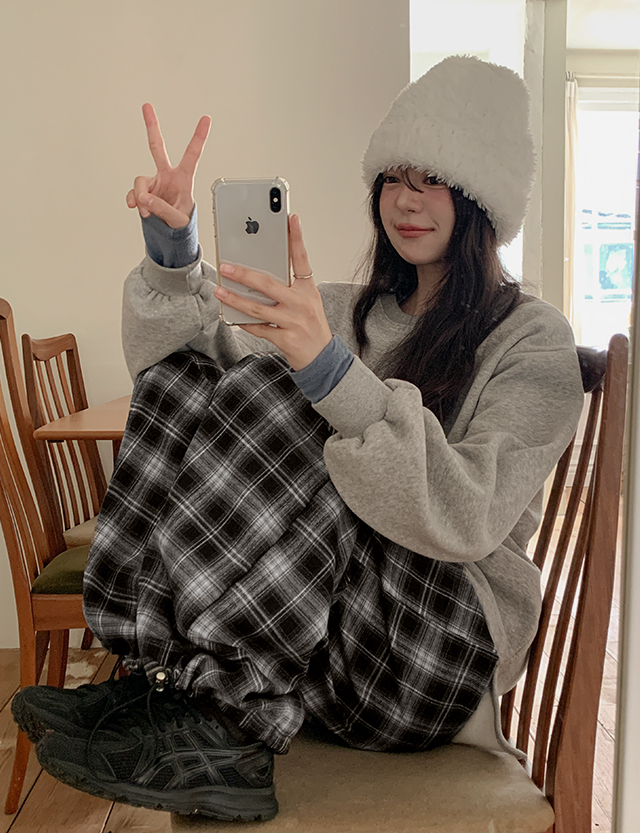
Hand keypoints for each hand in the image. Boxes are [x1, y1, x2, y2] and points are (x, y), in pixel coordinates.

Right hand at [125, 103, 210, 228]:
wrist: (171, 233)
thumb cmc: (181, 223)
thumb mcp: (177, 219)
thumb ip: (162, 208)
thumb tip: (145, 198)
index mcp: (184, 178)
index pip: (192, 154)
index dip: (199, 137)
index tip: (206, 119)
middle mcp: (167, 176)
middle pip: (157, 147)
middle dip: (152, 127)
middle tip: (146, 106)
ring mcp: (154, 183)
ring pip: (140, 181)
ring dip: (141, 197)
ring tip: (147, 212)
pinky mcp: (144, 191)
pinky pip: (134, 193)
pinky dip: (134, 201)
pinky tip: (137, 209)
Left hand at [214, 214, 332, 370]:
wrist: (322, 356)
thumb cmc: (311, 325)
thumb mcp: (307, 300)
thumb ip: (288, 286)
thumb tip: (257, 274)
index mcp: (308, 290)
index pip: (302, 259)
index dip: (296, 238)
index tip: (291, 219)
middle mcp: (301, 304)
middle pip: (268, 284)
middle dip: (244, 274)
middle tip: (226, 266)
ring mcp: (293, 322)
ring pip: (257, 308)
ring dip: (235, 299)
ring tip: (220, 291)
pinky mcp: (286, 339)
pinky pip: (259, 328)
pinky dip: (244, 322)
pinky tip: (232, 315)